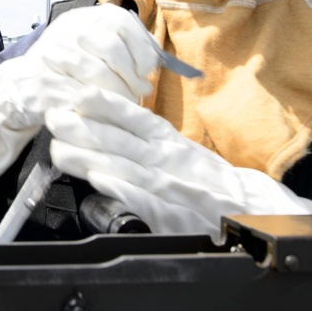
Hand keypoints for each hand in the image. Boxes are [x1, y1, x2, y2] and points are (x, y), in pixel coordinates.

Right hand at [0, 4, 159, 134]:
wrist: (22, 87)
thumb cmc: (68, 70)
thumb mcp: (91, 47)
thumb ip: (123, 46)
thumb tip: (157, 59)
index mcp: (82, 19)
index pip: (120, 22)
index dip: (141, 47)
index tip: (147, 70)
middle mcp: (65, 32)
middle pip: (112, 49)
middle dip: (132, 76)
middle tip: (140, 92)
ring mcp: (52, 57)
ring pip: (98, 75)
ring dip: (119, 95)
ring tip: (126, 105)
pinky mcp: (44, 84)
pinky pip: (81, 97)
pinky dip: (100, 108)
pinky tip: (106, 114)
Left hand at [46, 89, 311, 241]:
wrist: (257, 212)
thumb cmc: (214, 183)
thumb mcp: (183, 153)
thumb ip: (150, 141)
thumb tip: (113, 123)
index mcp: (170, 144)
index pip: (136, 118)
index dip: (106, 105)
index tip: (79, 93)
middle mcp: (170, 161)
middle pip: (122, 142)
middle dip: (85, 129)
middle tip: (54, 118)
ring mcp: (173, 188)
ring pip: (128, 168)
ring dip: (93, 158)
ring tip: (61, 150)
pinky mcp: (176, 217)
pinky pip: (147, 202)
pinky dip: (125, 191)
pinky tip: (102, 182)